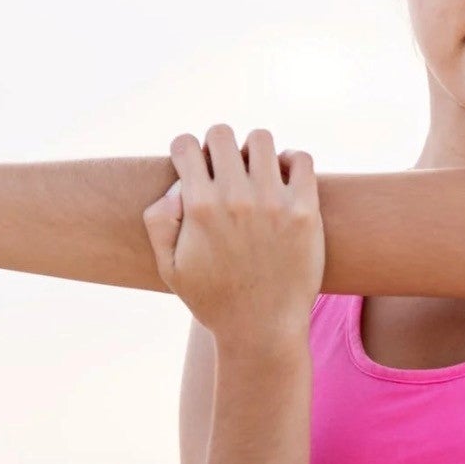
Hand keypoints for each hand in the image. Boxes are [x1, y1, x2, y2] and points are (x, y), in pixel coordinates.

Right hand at [142, 125, 323, 359]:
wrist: (262, 329)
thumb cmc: (213, 299)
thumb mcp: (169, 267)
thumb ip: (159, 221)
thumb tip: (177, 186)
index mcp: (198, 207)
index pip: (186, 144)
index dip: (186, 152)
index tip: (194, 168)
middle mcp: (235, 198)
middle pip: (221, 134)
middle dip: (217, 146)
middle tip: (224, 170)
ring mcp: (273, 202)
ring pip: (261, 139)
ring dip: (254, 150)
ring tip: (255, 172)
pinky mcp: (305, 210)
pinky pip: (301, 159)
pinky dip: (291, 161)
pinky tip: (283, 178)